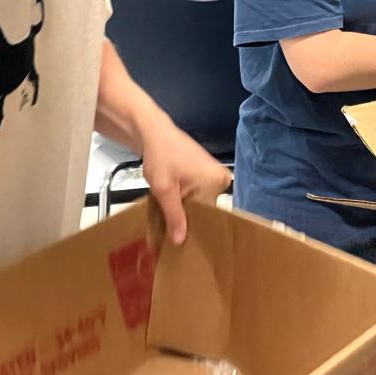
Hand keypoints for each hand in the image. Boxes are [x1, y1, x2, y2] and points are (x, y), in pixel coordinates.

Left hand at [138, 116, 231, 245]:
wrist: (154, 134)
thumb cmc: (160, 155)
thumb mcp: (164, 189)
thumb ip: (174, 215)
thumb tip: (180, 240)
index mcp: (216, 181)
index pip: (209, 215)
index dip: (191, 225)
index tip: (178, 236)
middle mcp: (221, 178)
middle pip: (205, 210)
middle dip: (188, 216)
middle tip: (170, 224)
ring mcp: (214, 176)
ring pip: (200, 203)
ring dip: (185, 208)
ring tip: (170, 210)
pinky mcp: (207, 174)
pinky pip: (198, 194)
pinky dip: (186, 199)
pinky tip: (174, 201)